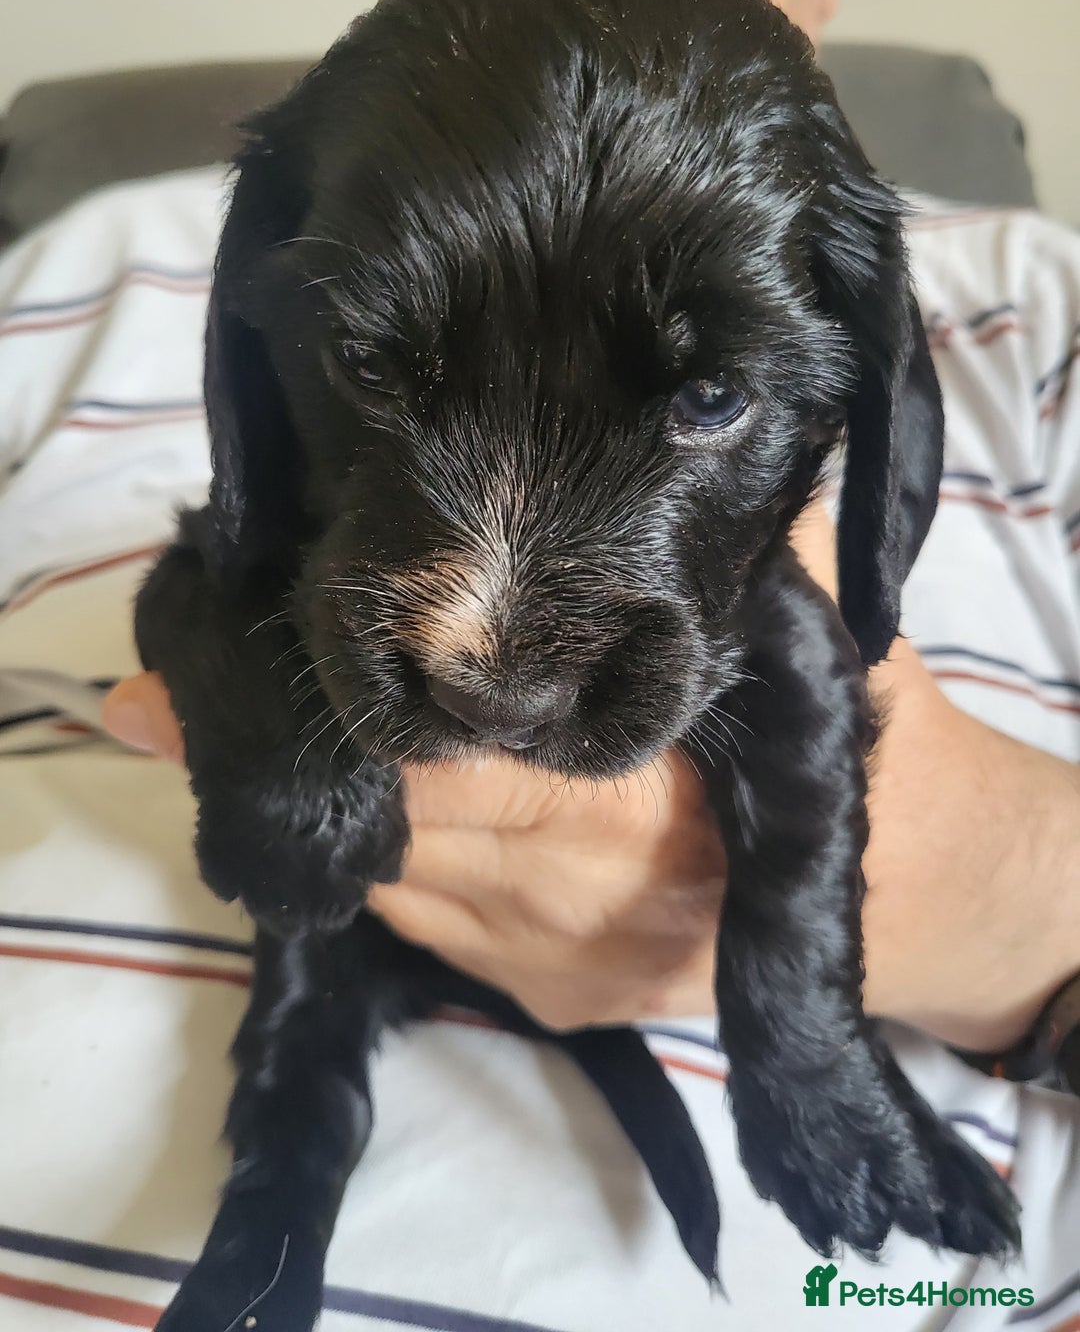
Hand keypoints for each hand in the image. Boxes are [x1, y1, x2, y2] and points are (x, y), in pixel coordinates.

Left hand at [104, 499, 1079, 1048]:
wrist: (927, 888)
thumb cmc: (862, 731)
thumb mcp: (802, 612)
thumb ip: (714, 537)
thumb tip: (646, 425)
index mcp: (627, 784)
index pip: (434, 751)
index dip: (317, 709)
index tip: (196, 666)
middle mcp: (577, 886)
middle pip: (390, 820)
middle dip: (292, 759)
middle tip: (176, 692)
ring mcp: (561, 959)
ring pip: (395, 884)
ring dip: (337, 811)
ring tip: (276, 738)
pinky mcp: (561, 1000)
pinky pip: (431, 935)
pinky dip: (391, 869)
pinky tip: (381, 806)